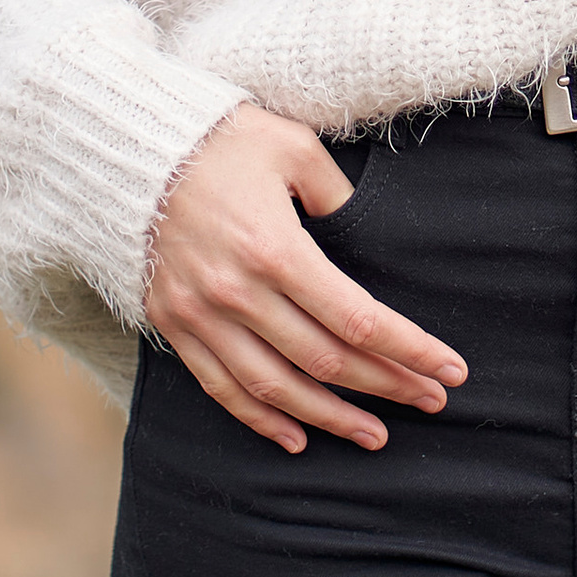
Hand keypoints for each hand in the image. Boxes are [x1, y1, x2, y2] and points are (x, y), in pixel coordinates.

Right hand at [144, 103, 466, 453]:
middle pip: (326, 361)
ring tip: (374, 435)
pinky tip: (296, 436)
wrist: (127, 151)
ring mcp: (200, 315)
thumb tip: (368, 237)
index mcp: (276, 249)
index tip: (449, 368)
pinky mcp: (173, 325)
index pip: (358, 319)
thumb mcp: (293, 148)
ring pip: (276, 388)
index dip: (409, 349)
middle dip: (387, 385)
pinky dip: (260, 419)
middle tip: (431, 401)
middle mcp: (237, 293)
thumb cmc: (221, 139)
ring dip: (331, 417)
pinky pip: (221, 387)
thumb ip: (338, 196)